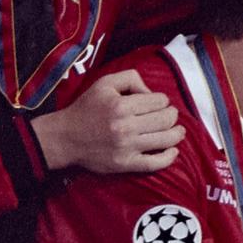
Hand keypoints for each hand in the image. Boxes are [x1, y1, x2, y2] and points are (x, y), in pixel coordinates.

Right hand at [32, 70, 184, 173]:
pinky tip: (173, 151)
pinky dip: (169, 157)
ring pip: (166, 139)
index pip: (160, 101)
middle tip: (170, 115)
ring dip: (177, 133)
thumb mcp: (105, 83)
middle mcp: (125, 127)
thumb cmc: (86, 108)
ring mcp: (126, 147)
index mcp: (121, 106)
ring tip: (178, 130)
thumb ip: (131, 78)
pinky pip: (154, 163)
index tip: (158, 103)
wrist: (64, 138)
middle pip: (166, 119)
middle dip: (172, 115)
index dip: (163, 100)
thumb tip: (152, 92)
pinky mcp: (124, 164)